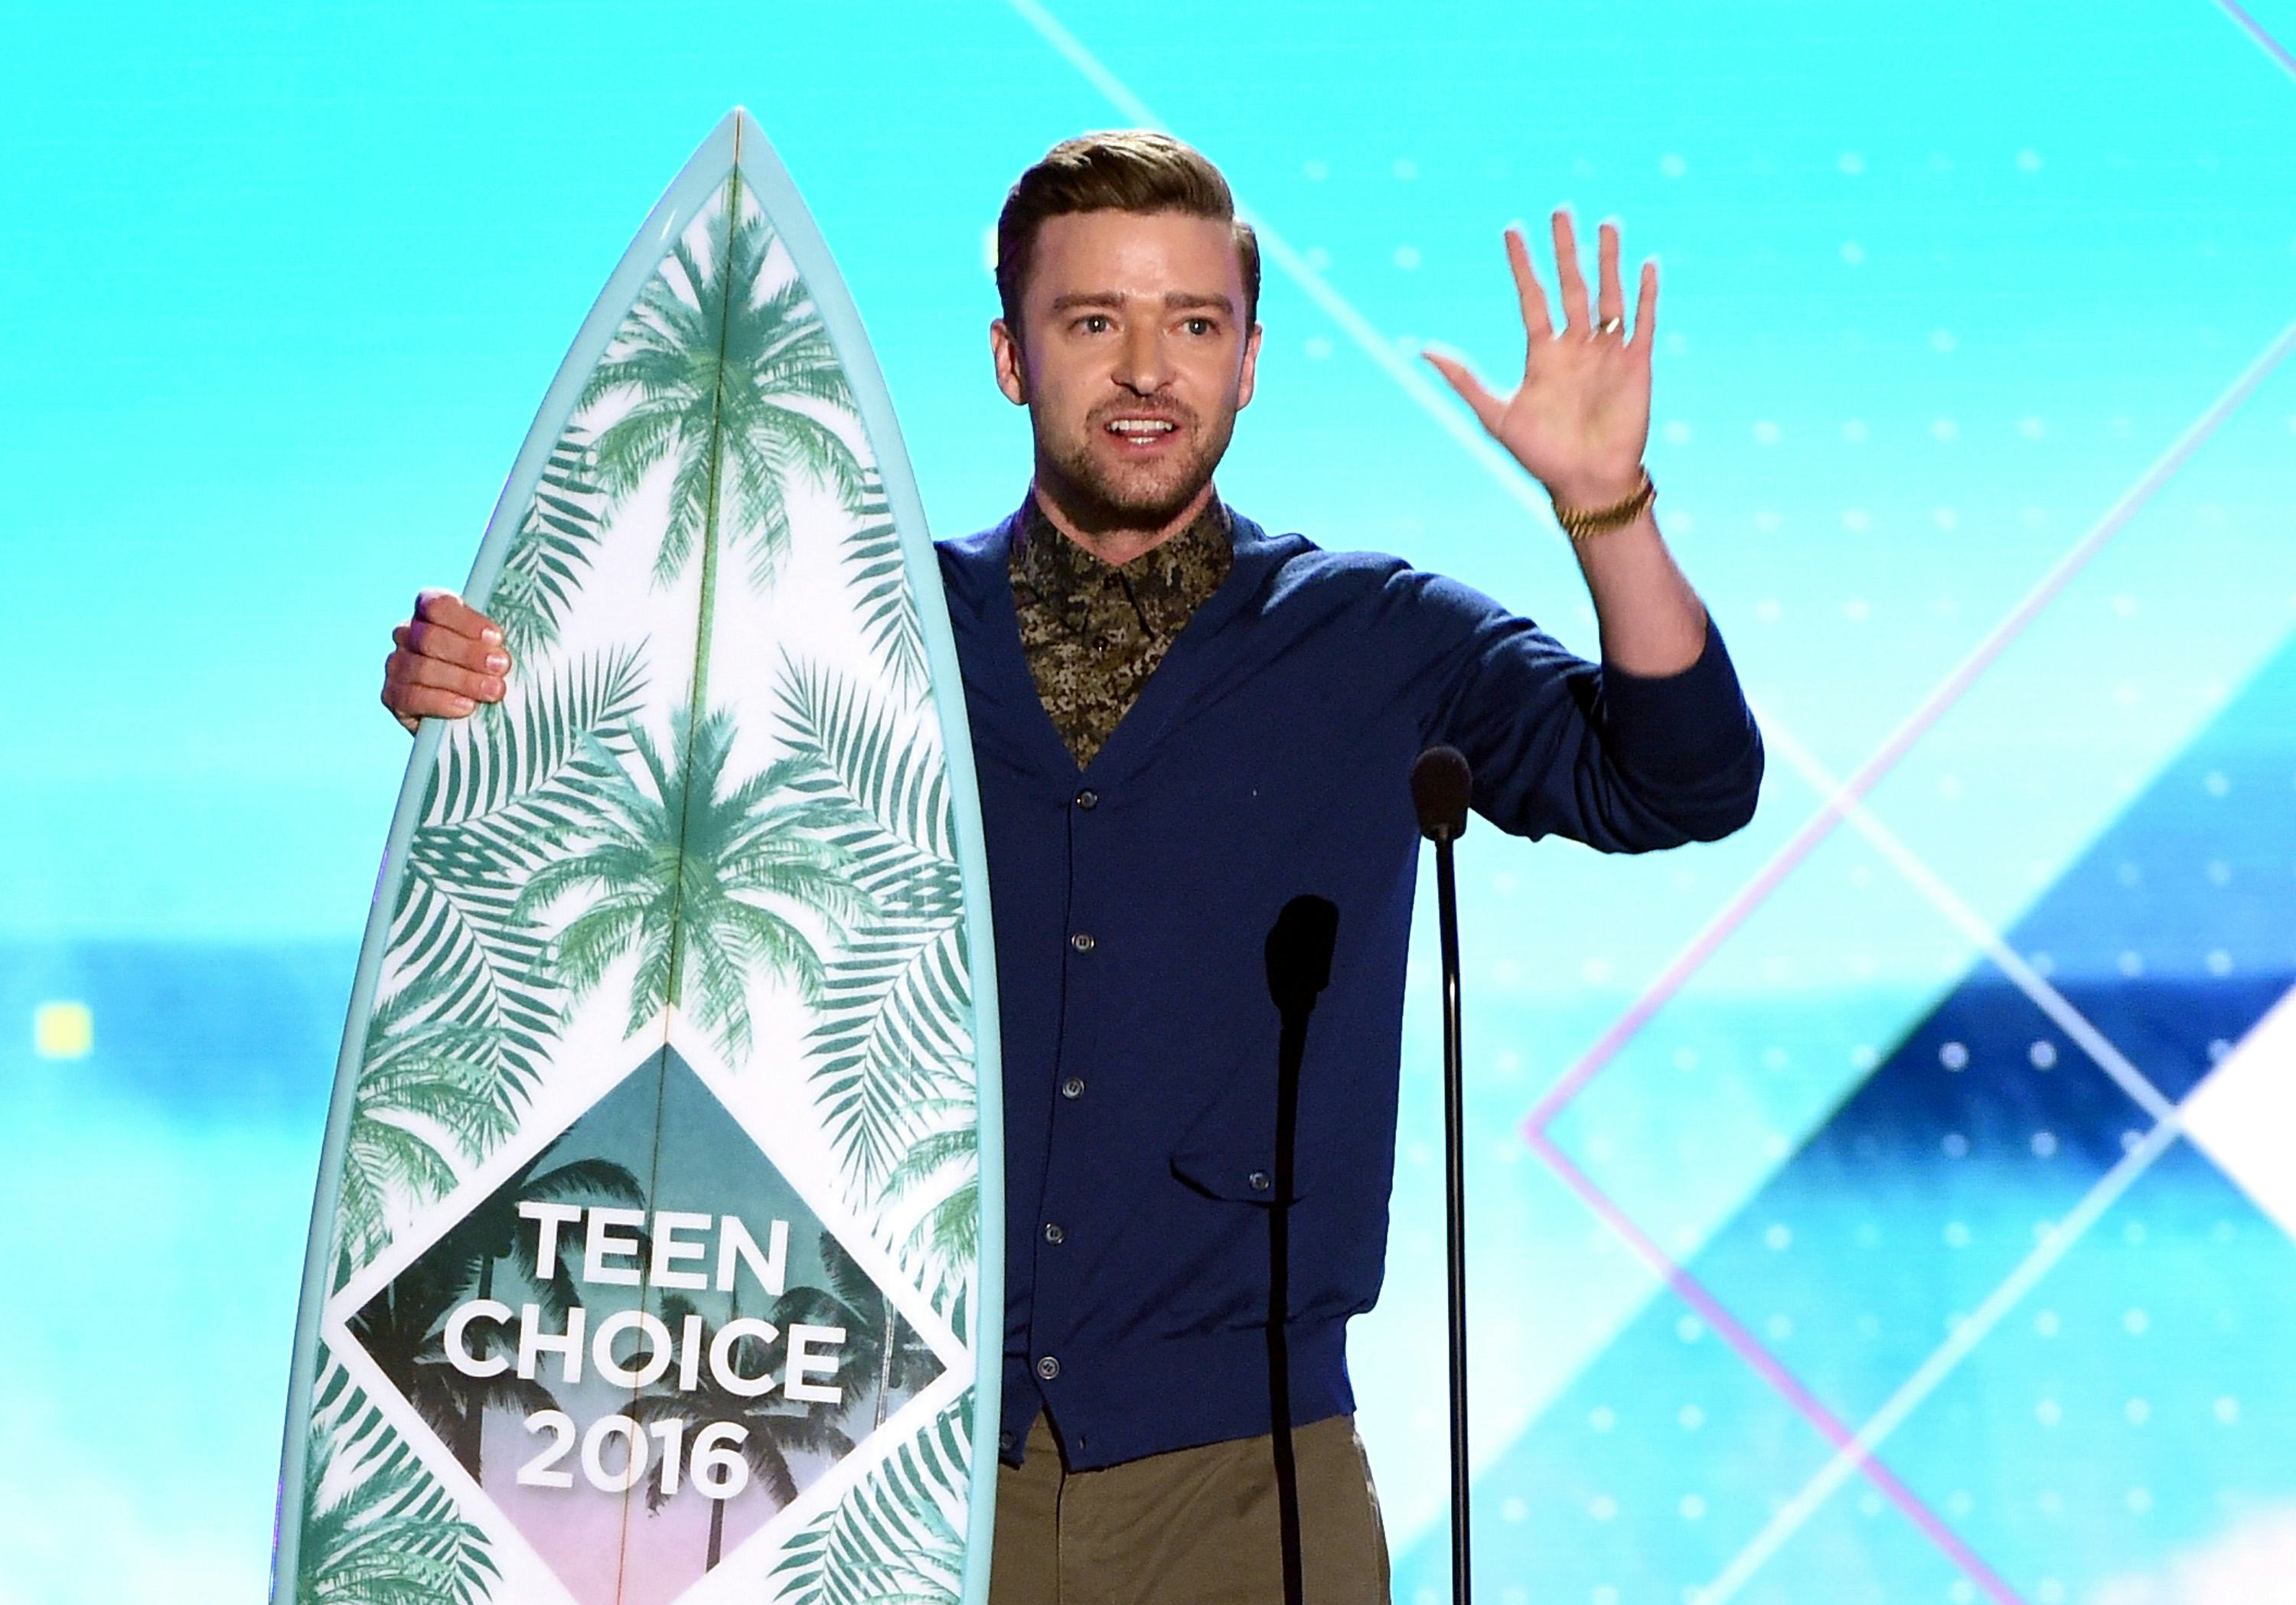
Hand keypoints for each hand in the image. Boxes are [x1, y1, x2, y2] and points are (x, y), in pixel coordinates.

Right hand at [381, 589, 508, 732]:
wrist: (467, 719)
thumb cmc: (489, 674)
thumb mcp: (496, 651)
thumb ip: (499, 640)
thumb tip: (538, 631)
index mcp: (431, 614)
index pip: (437, 604)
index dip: (466, 620)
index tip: (497, 638)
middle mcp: (408, 634)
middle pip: (430, 636)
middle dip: (469, 653)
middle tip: (502, 667)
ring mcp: (397, 664)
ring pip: (421, 667)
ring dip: (462, 680)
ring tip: (495, 691)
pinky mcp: (393, 696)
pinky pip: (411, 696)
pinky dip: (441, 701)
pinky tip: (467, 708)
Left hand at [1423, 208, 1655, 509]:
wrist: (1586, 482)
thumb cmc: (1541, 455)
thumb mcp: (1496, 415)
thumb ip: (1465, 380)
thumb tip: (1423, 351)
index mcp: (1543, 354)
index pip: (1532, 298)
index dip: (1522, 266)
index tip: (1512, 231)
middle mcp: (1575, 346)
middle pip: (1571, 286)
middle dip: (1566, 250)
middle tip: (1561, 211)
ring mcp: (1607, 352)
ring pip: (1607, 295)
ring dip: (1607, 261)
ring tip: (1606, 224)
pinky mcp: (1636, 364)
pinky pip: (1642, 322)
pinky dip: (1645, 295)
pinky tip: (1645, 265)